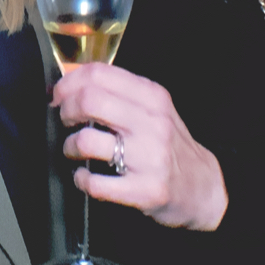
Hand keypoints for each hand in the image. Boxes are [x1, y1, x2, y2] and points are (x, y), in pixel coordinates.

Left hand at [51, 63, 226, 229]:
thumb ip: (120, 94)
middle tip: (65, 121)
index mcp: (153, 97)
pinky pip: (95, 183)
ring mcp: (150, 158)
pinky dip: (81, 179)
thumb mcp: (155, 109)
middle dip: (65, 111)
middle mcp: (153, 123)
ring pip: (86, 140)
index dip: (68, 83)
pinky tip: (85, 176)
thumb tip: (71, 83)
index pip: (99, 74)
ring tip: (75, 150)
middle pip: (89, 101)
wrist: (205, 187)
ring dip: (69, 146)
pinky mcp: (145, 190)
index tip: (59, 95)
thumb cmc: (170, 146)